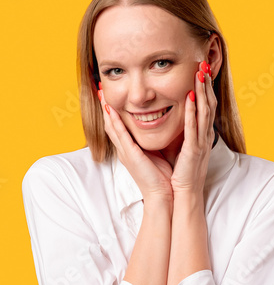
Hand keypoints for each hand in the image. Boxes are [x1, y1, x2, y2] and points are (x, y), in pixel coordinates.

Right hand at [98, 89, 172, 204]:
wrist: (162, 195)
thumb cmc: (162, 177)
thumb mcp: (155, 154)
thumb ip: (153, 142)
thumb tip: (160, 129)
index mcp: (130, 150)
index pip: (118, 126)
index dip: (113, 111)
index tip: (110, 95)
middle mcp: (124, 150)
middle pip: (110, 124)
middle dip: (105, 106)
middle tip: (100, 89)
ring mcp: (125, 152)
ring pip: (111, 126)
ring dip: (106, 109)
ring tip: (101, 93)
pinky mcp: (130, 155)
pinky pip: (120, 135)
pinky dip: (115, 121)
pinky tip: (111, 110)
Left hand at [171, 61, 216, 194]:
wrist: (184, 193)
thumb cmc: (182, 173)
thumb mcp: (185, 148)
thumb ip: (185, 133)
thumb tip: (179, 120)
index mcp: (201, 135)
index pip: (205, 107)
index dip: (205, 88)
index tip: (201, 71)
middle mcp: (204, 136)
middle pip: (208, 104)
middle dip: (206, 84)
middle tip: (203, 64)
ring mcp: (200, 142)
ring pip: (203, 111)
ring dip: (202, 91)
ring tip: (199, 73)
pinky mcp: (193, 150)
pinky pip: (193, 127)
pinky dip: (191, 111)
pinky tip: (189, 96)